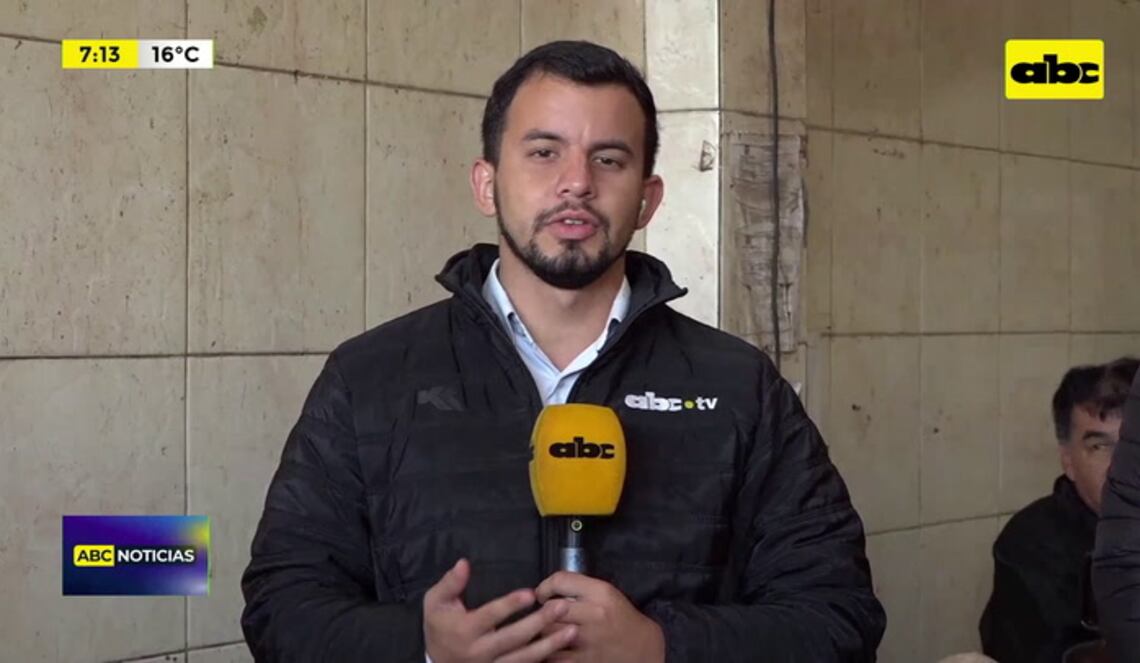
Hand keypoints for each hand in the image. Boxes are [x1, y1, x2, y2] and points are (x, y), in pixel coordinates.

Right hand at [423, 559, 577, 662]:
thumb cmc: (440, 627)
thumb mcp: (435, 603)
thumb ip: (450, 583)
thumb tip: (464, 563)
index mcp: (465, 631)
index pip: (490, 616)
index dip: (510, 605)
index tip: (531, 593)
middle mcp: (480, 652)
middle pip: (513, 638)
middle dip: (540, 622)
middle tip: (562, 607)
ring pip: (524, 658)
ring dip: (550, 644)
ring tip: (572, 630)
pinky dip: (545, 659)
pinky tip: (563, 649)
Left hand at [534, 571, 664, 662]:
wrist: (642, 649)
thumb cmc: (621, 618)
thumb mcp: (608, 594)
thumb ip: (581, 587)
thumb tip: (548, 588)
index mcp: (601, 592)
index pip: (560, 580)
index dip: (545, 586)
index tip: (542, 594)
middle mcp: (594, 614)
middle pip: (550, 608)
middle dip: (544, 612)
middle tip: (545, 616)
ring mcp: (588, 640)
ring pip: (548, 632)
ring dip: (544, 632)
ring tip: (547, 632)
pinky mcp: (583, 661)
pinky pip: (553, 655)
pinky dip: (549, 652)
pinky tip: (552, 649)